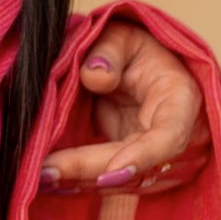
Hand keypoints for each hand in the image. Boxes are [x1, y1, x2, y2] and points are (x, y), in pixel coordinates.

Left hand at [39, 20, 205, 196]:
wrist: (140, 70)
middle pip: (136, 167)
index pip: (169, 136)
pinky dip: (78, 182)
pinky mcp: (132, 168)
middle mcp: (173, 137)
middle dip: (90, 171)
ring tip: (40, 179)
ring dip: (79, 182)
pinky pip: (108, 181)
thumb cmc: (135, 50)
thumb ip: (108, 51)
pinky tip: (49, 181)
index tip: (109, 172)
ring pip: (121, 182)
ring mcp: (155, 159)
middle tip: (46, 173)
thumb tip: (94, 76)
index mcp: (180, 100)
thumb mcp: (123, 36)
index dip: (142, 157)